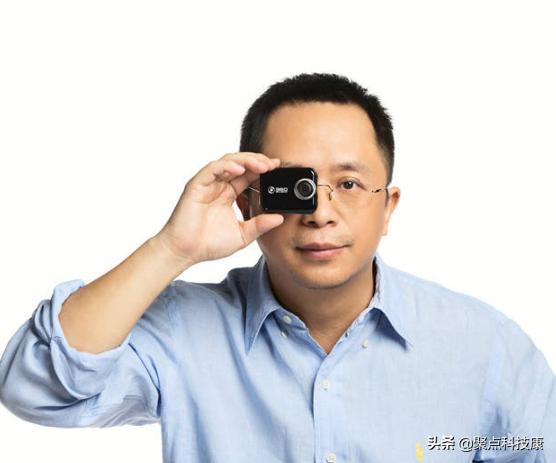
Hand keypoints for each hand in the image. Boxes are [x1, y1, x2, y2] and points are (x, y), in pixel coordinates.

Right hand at [153, 152, 282, 264]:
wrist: (186, 252)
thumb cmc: (208, 244)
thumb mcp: (242, 235)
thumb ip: (260, 225)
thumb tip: (280, 219)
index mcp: (229, 194)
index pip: (248, 175)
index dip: (262, 169)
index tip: (277, 168)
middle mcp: (218, 186)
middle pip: (240, 164)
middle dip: (258, 161)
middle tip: (273, 164)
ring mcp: (207, 184)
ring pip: (228, 162)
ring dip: (246, 160)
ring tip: (261, 165)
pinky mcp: (196, 185)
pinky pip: (212, 169)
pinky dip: (226, 166)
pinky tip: (240, 170)